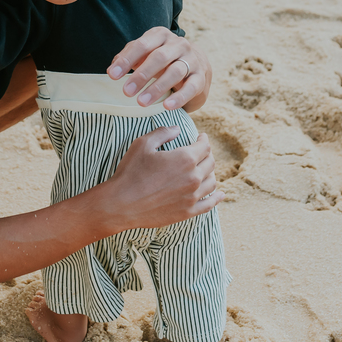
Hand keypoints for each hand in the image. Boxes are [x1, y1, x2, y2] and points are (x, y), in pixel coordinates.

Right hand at [103, 126, 223, 229]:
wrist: (121, 204)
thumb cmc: (130, 172)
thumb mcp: (143, 144)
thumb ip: (163, 132)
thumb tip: (177, 129)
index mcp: (185, 158)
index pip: (204, 146)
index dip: (203, 139)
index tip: (201, 137)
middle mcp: (193, 177)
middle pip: (210, 163)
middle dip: (207, 155)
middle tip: (201, 153)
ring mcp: (192, 196)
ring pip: (212, 182)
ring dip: (210, 173)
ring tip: (205, 170)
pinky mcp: (188, 212)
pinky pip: (209, 204)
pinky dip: (217, 198)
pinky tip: (220, 194)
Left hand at [107, 28, 211, 110]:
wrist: (195, 64)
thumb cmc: (162, 59)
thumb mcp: (145, 53)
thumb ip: (128, 57)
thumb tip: (112, 69)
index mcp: (161, 35)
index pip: (142, 45)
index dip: (127, 60)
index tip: (113, 76)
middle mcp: (178, 44)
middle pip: (159, 57)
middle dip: (141, 75)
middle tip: (126, 92)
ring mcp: (192, 59)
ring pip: (175, 72)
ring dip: (157, 88)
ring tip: (141, 102)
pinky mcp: (200, 77)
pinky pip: (191, 87)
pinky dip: (179, 97)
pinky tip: (167, 106)